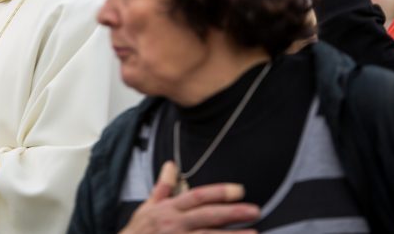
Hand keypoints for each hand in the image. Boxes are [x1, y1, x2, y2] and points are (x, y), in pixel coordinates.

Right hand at [120, 162, 259, 233]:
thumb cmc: (139, 231)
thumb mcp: (148, 206)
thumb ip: (163, 187)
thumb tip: (171, 166)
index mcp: (168, 209)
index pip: (196, 197)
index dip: (218, 192)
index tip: (239, 190)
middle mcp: (174, 224)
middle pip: (208, 216)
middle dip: (232, 212)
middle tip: (255, 210)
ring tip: (254, 232)